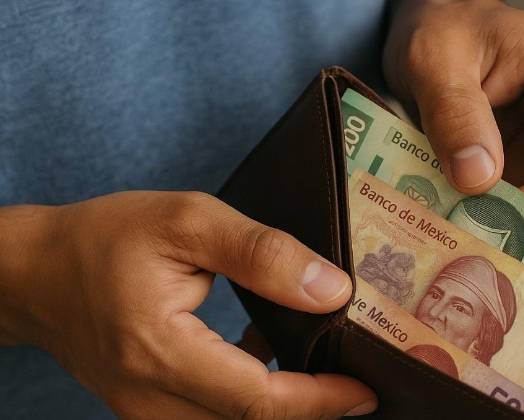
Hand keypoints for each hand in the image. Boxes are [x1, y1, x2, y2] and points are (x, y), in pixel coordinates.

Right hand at [0, 192, 376, 418]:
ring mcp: (144, 409)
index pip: (259, 400)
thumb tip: (330, 290)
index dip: (321, 401)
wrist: (37, 270)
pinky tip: (262, 352)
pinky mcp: (144, 403)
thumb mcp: (187, 223)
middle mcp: (150, 397)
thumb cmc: (104, 238)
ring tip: (318, 365)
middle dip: (311, 408)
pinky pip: (209, 415)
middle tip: (353, 379)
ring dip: (280, 403)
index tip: (365, 389)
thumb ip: (261, 255)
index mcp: (161, 351)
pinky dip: (247, 395)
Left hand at [384, 0, 523, 219]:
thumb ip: (454, 112)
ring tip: (466, 240)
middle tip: (484, 244)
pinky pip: (509, 196)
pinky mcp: (511, 158)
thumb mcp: (435, 59)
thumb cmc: (436, 29)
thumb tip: (478, 178)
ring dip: (504, 222)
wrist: (419, 31)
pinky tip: (457, 227)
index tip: (506, 223)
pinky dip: (485, 214)